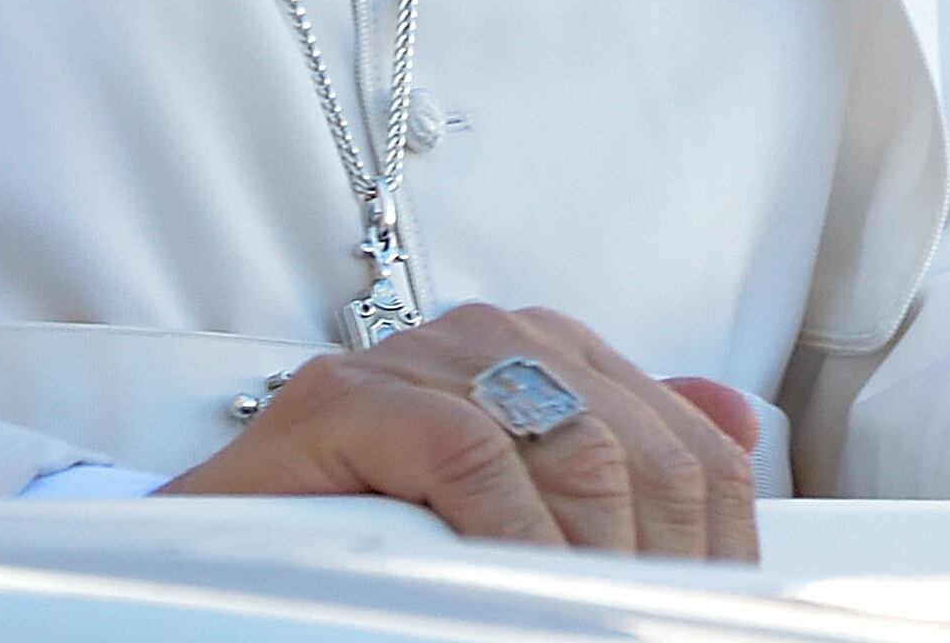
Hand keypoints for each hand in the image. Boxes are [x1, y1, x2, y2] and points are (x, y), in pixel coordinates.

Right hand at [158, 302, 763, 562]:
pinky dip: (513, 538)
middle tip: (651, 626)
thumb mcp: (515, 500)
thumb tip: (734, 422)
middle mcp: (495, 336)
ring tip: (596, 620)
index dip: (714, 539)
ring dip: (599, 562)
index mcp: (549, 352)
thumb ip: (618, 460)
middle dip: (662, 562)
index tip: (713, 611)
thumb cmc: (369, 532)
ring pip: (574, 449)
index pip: (679, 442)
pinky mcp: (348, 394)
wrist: (216, 549)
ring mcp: (419, 357)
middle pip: (640, 449)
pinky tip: (521, 593)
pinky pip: (471, 457)